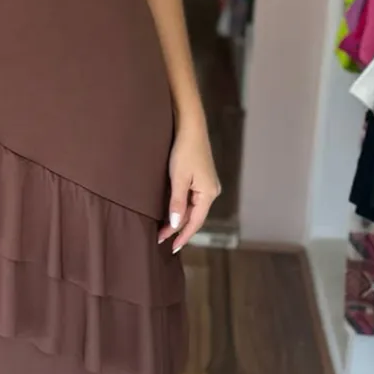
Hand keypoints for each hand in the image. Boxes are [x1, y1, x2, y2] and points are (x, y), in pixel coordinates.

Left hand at [159, 122, 220, 253]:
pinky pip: (193, 199)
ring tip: (164, 230)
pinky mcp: (202, 178)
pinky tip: (173, 212)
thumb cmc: (184, 150)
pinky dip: (182, 208)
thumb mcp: (178, 178)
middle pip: (195, 216)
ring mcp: (208, 184)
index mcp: (209, 193)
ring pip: (193, 208)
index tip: (171, 247)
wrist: (190, 126)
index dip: (183, 236)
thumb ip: (177, 203)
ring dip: (180, 219)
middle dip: (178, 228)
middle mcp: (211, 191)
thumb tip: (176, 224)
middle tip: (161, 239)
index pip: (195, 222)